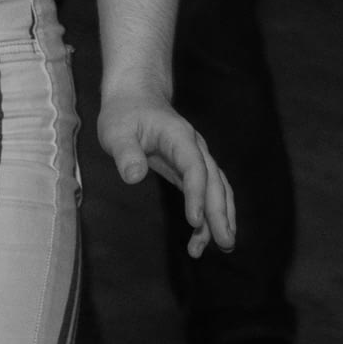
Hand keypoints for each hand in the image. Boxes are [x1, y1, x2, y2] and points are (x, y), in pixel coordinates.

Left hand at [96, 88, 237, 256]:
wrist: (137, 97)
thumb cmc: (125, 114)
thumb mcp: (117, 131)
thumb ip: (126, 153)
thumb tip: (134, 176)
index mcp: (180, 137)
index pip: (195, 167)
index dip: (197, 194)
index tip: (195, 221)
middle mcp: (195, 148)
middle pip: (214, 181)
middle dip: (221, 213)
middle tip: (225, 243)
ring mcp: (196, 158)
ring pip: (217, 188)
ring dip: (222, 216)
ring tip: (222, 246)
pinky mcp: (191, 169)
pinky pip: (207, 191)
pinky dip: (211, 213)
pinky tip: (203, 236)